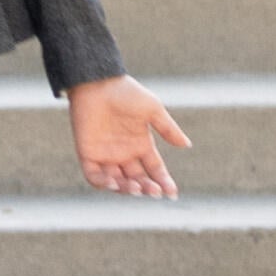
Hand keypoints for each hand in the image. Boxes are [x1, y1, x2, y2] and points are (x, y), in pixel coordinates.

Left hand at [71, 74, 192, 198]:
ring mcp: (106, 154)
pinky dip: (103, 183)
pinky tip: (114, 183)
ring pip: (118, 182)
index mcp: (141, 144)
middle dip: (148, 189)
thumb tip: (187, 145)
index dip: (164, 182)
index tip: (172, 194)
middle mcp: (124, 153)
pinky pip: (94, 176)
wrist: (98, 82)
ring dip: (128, 189)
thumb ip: (168, 128)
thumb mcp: (152, 110)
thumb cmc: (126, 93)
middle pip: (139, 180)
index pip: (155, 170)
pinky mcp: (88, 152)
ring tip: (136, 187)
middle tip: (153, 190)